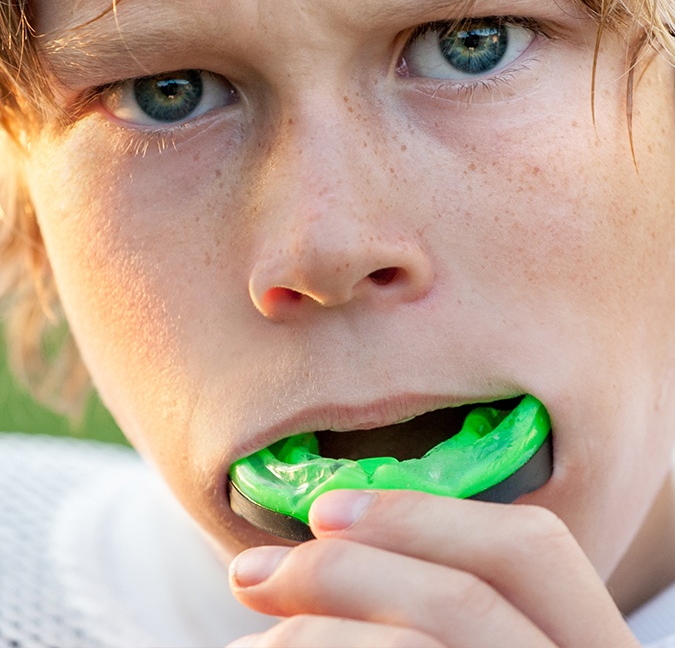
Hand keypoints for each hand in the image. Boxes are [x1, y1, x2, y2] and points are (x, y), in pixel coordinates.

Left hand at [227, 490, 640, 646]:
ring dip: (312, 632)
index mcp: (589, 646)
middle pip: (466, 598)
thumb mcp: (477, 634)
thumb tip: (339, 533)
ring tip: (250, 645)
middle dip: (344, 570)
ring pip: (415, 647)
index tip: (324, 511)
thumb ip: (440, 604)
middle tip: (251, 573)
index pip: (533, 550)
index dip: (423, 515)